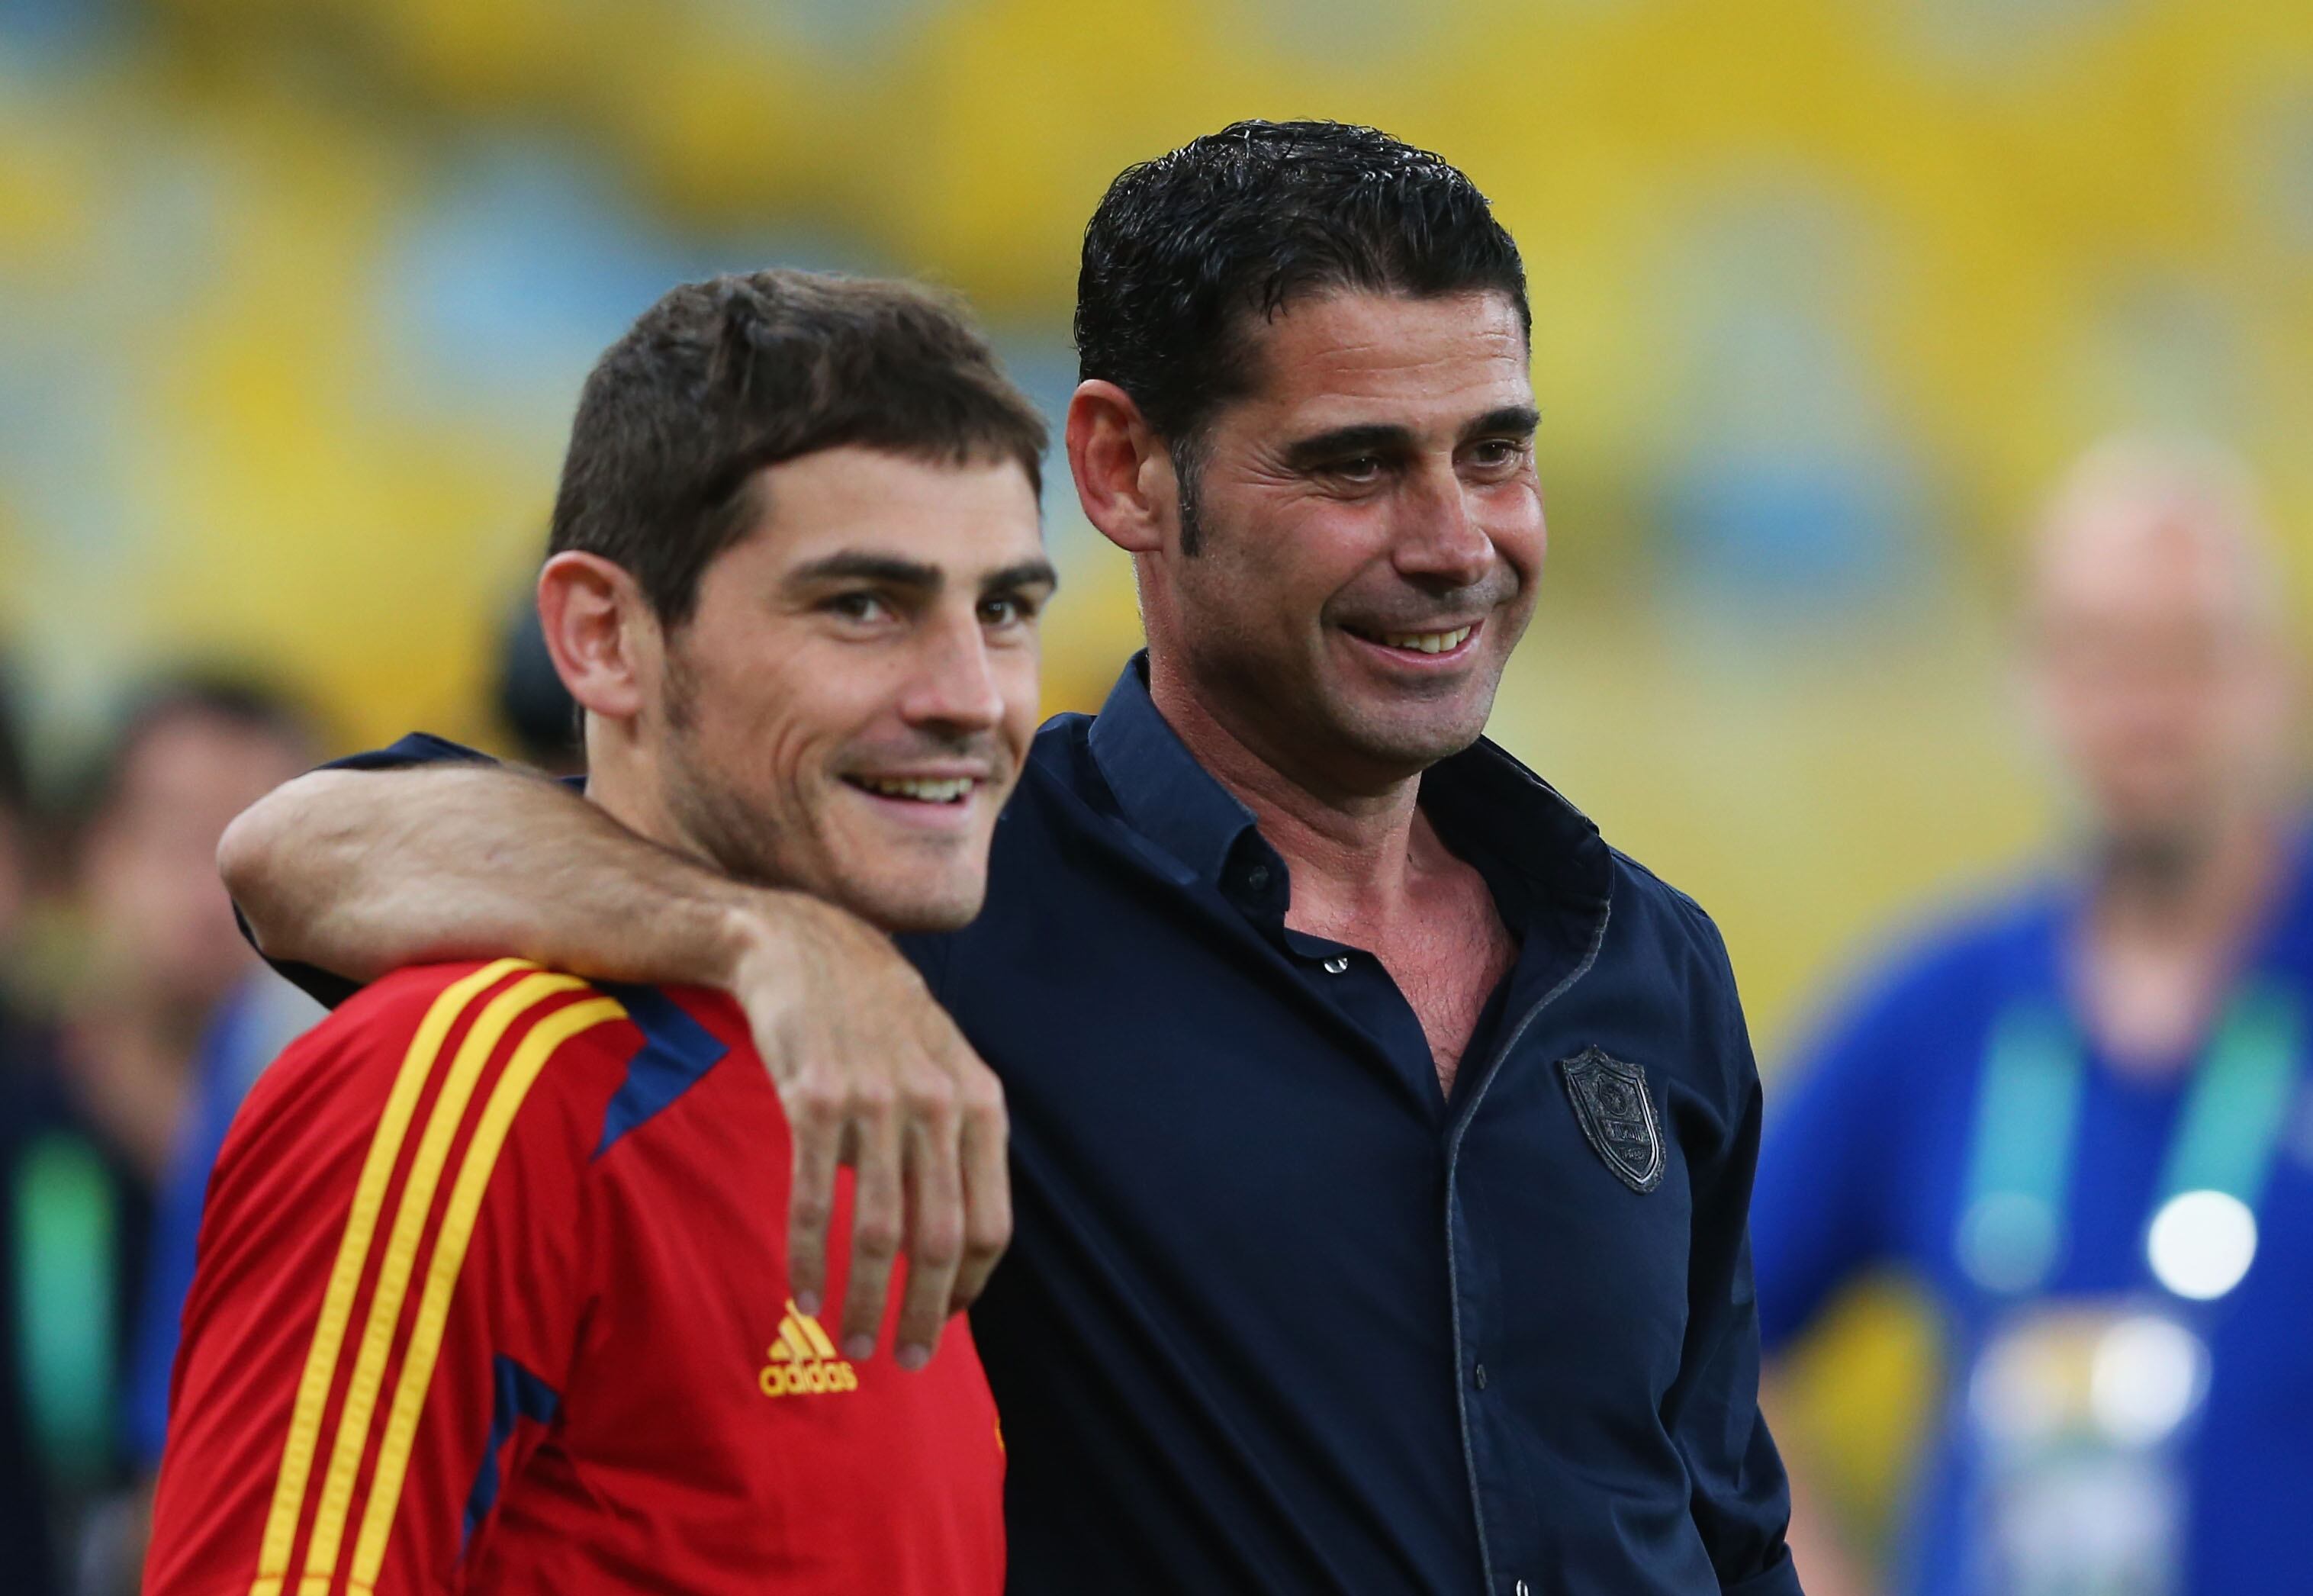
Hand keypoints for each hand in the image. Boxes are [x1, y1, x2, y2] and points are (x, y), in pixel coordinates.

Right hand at [725, 894, 1010, 1370]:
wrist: (807, 946)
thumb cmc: (879, 1017)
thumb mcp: (944, 1064)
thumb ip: (959, 1138)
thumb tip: (958, 1238)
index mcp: (980, 1103)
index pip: (991, 1222)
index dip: (969, 1286)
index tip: (944, 1322)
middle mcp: (937, 1104)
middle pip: (940, 1238)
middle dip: (923, 1312)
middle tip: (903, 1358)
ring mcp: (876, 1102)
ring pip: (878, 1231)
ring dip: (866, 1299)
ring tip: (852, 1341)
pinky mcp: (814, 1100)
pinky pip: (813, 1200)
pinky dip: (808, 1257)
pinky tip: (802, 1294)